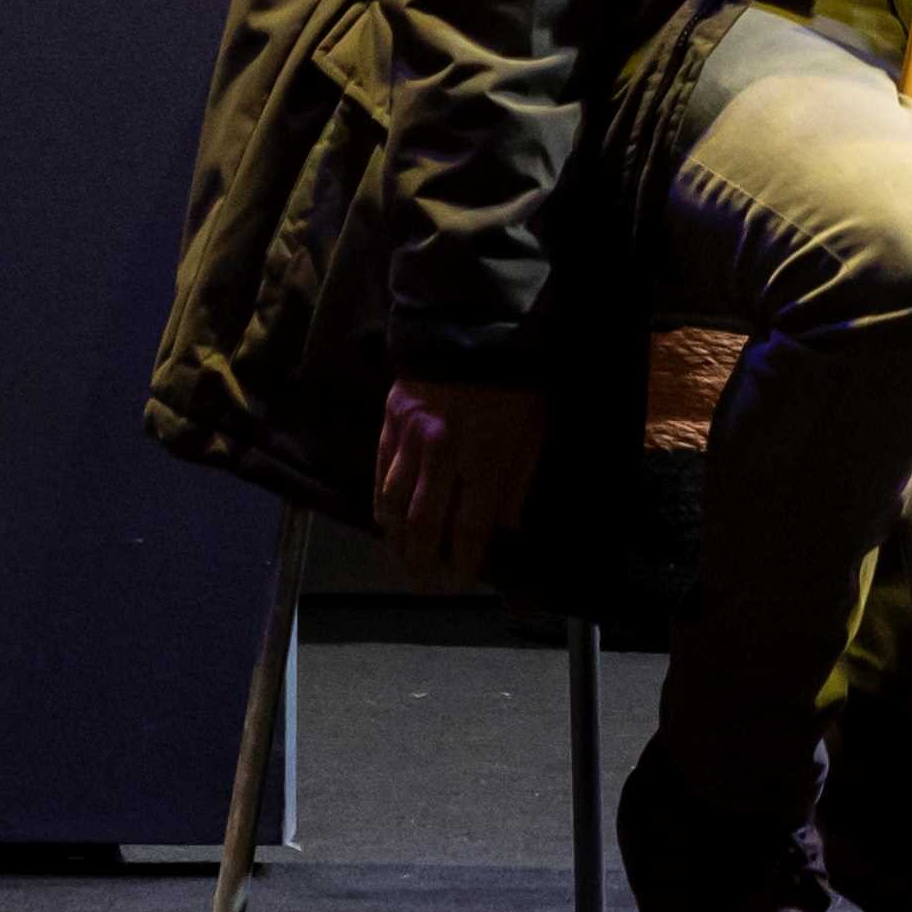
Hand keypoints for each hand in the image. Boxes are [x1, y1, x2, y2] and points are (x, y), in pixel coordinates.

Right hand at [370, 375, 552, 580]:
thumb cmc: (512, 384)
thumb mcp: (531, 431)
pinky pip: (380, 471)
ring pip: (394, 500)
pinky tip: (384, 521)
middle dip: (422, 558)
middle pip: (424, 521)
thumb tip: (506, 529)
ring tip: (400, 558)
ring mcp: (411, 436)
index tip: (460, 579)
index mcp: (484, 456)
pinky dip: (380, 502)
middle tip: (422, 583)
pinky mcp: (390, 420)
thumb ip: (517, 482)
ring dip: (395, 537)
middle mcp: (443, 452)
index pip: (468, 524)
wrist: (472, 328)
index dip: (463, 559)